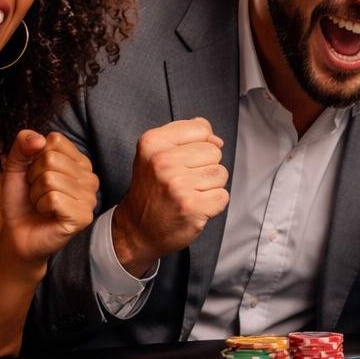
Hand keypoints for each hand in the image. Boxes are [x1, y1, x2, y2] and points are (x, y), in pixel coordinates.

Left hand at [0, 130, 98, 265]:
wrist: (18, 233)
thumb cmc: (21, 201)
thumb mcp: (16, 167)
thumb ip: (22, 146)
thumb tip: (38, 138)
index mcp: (79, 162)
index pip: (54, 140)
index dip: (35, 157)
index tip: (36, 176)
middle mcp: (90, 178)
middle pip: (50, 159)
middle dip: (33, 177)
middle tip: (37, 193)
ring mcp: (90, 198)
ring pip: (50, 179)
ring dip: (36, 194)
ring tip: (41, 205)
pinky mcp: (83, 216)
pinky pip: (53, 198)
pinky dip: (41, 206)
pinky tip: (47, 214)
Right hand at [112, 119, 227, 277]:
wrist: (136, 230)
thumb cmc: (151, 190)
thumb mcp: (155, 153)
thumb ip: (185, 136)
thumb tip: (216, 140)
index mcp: (152, 142)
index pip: (201, 128)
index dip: (200, 144)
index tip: (184, 160)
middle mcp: (162, 161)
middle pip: (214, 151)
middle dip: (205, 167)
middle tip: (183, 182)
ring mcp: (177, 185)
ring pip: (220, 173)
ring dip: (209, 186)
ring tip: (187, 194)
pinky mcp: (191, 206)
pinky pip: (223, 196)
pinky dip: (213, 204)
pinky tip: (193, 207)